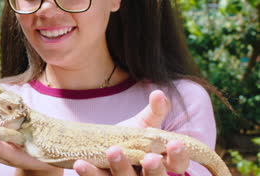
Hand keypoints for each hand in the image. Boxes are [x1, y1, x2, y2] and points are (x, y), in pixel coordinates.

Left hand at [73, 90, 189, 175]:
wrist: (103, 149)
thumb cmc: (132, 139)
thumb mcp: (144, 125)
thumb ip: (155, 111)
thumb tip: (159, 93)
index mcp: (163, 164)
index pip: (178, 165)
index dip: (178, 156)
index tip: (174, 143)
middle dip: (154, 169)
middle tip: (149, 157)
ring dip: (120, 168)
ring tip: (112, 151)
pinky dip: (90, 173)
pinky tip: (80, 163)